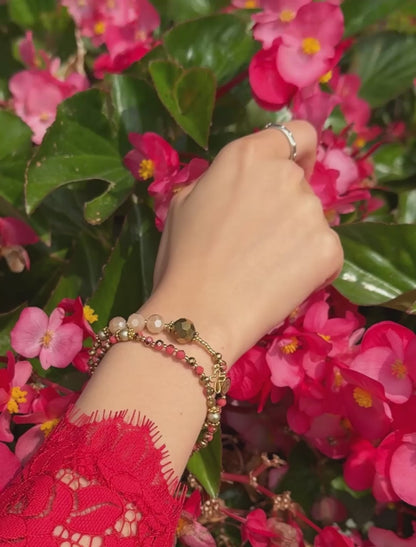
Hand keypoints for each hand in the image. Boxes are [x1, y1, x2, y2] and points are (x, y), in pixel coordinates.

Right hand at [143, 121, 342, 364]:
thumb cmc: (182, 258)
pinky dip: (310, 266)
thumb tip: (243, 185)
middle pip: (301, 182)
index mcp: (248, 155)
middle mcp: (286, 175)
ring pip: (312, 220)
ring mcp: (311, 212)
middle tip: (258, 239)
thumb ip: (222, 180)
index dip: (299, 153)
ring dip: (295, 237)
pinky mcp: (329, 248)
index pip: (299, 134)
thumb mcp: (185, 203)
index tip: (296, 170)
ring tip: (264, 267)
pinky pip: (324, 252)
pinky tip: (281, 283)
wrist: (199, 311)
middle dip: (285, 203)